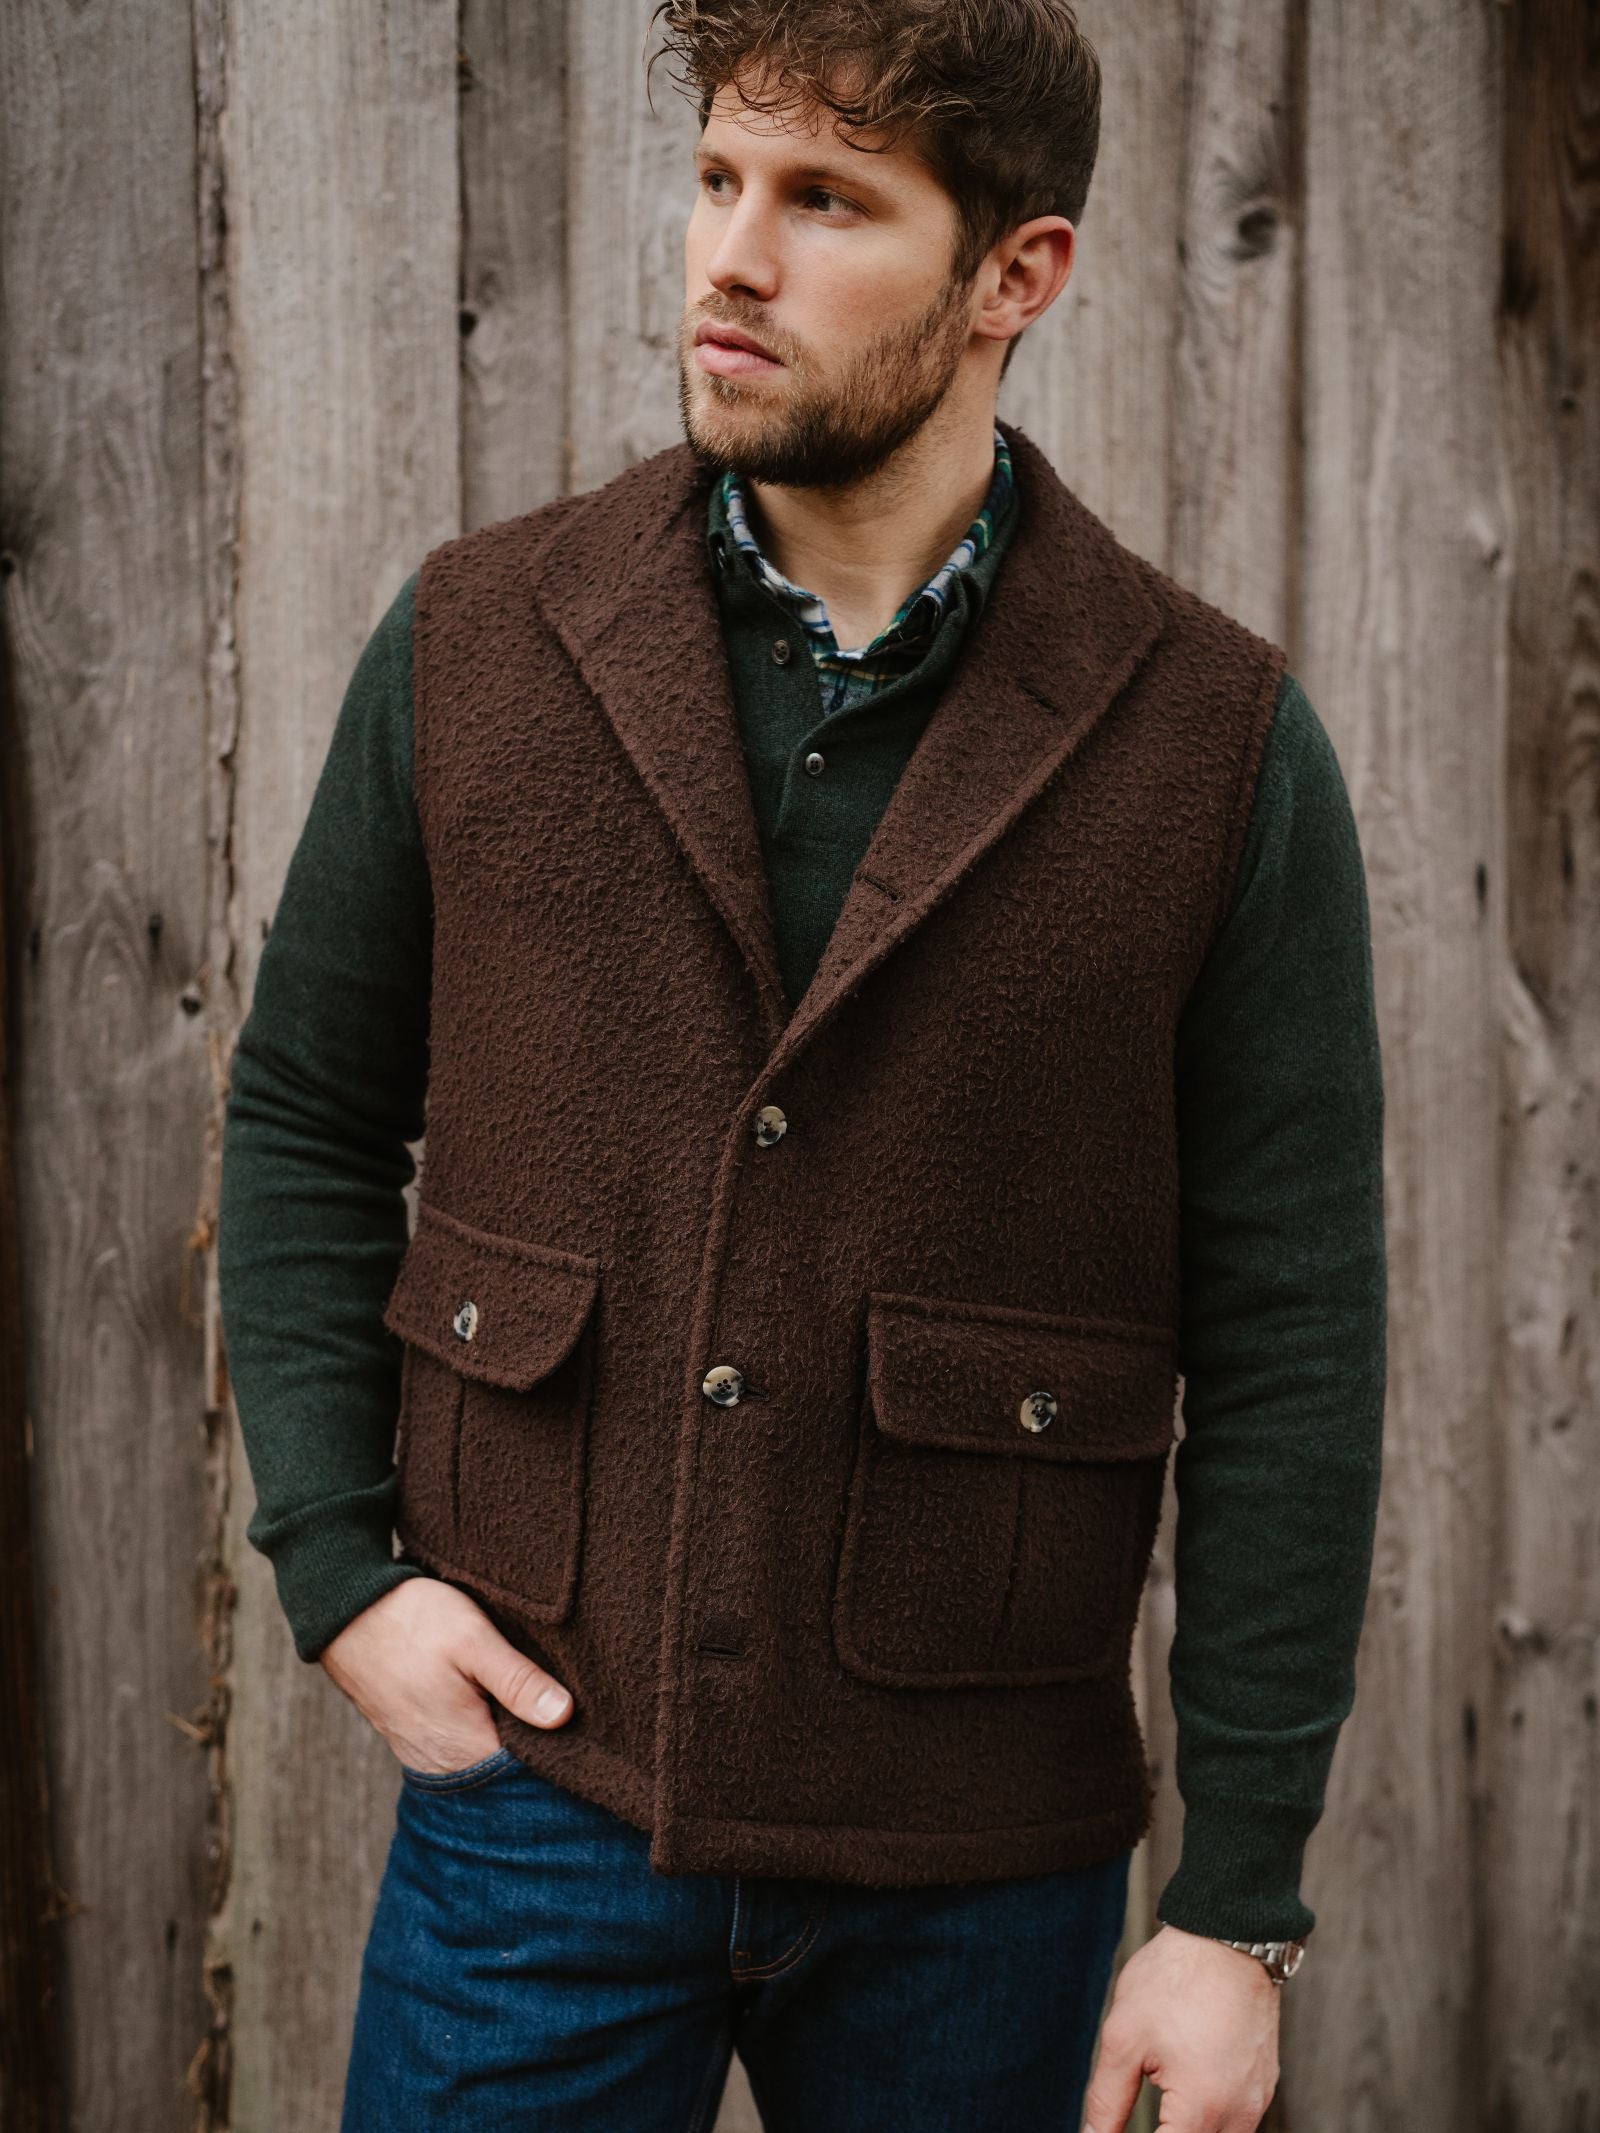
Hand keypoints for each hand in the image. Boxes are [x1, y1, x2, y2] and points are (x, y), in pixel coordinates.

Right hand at [319, 1576, 573, 1773]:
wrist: (345, 1610)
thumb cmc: (411, 1620)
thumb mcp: (473, 1639)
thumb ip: (517, 1680)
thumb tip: (563, 1716)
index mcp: (464, 1748)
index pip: (529, 1772)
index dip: (561, 1751)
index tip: (588, 1727)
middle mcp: (442, 1763)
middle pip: (507, 1769)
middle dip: (539, 1744)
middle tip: (572, 1709)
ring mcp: (425, 1752)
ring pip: (485, 1755)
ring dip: (511, 1734)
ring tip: (539, 1700)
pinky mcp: (416, 1735)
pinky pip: (463, 1743)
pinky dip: (485, 1727)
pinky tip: (501, 1700)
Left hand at [1082, 1924, 1280, 2132]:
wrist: (1229, 1935)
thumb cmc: (1174, 1979)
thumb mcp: (1124, 2037)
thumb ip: (1106, 2100)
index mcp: (1201, 2109)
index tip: (1113, 2130)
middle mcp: (1239, 2115)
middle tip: (1144, 2114)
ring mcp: (1258, 2100)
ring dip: (1188, 2130)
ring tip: (1160, 2111)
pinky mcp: (1264, 2084)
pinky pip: (1238, 2122)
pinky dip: (1210, 2120)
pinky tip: (1185, 2096)